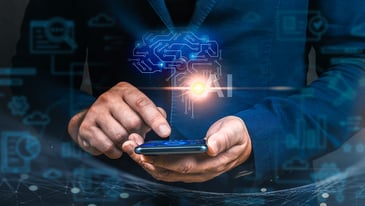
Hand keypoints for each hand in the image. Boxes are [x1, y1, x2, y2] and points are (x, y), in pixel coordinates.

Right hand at [68, 82, 170, 158]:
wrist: (92, 119)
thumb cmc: (122, 114)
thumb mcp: (138, 109)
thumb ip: (153, 114)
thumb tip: (163, 123)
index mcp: (125, 91)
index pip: (143, 104)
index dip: (155, 120)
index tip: (165, 133)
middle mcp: (108, 98)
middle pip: (132, 122)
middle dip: (139, 134)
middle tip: (138, 137)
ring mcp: (95, 112)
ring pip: (120, 136)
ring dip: (127, 144)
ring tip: (126, 141)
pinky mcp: (86, 128)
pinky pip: (107, 146)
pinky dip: (115, 152)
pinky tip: (115, 147)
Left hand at [123, 116, 251, 182]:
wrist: (241, 143)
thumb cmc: (236, 135)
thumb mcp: (233, 131)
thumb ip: (223, 139)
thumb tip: (210, 147)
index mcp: (209, 163)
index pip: (182, 165)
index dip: (162, 161)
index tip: (144, 153)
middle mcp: (198, 172)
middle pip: (167, 171)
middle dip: (145, 160)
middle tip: (128, 145)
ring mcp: (192, 172)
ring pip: (163, 172)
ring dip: (144, 162)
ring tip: (130, 146)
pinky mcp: (186, 168)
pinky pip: (165, 170)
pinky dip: (151, 162)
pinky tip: (141, 152)